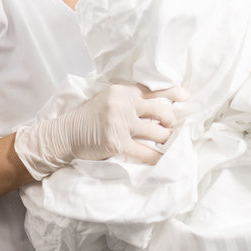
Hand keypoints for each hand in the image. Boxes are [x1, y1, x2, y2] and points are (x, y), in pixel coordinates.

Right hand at [14, 84, 187, 177]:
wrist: (65, 134)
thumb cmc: (87, 118)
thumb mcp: (106, 99)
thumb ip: (128, 99)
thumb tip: (159, 106)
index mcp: (122, 91)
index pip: (154, 90)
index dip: (174, 93)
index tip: (186, 98)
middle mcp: (122, 104)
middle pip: (161, 111)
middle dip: (171, 121)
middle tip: (171, 128)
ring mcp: (120, 124)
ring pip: (158, 133)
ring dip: (165, 140)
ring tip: (165, 143)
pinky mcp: (117, 143)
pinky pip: (146, 153)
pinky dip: (157, 158)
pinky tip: (163, 161)